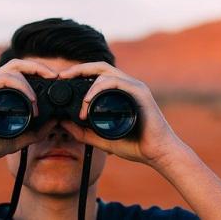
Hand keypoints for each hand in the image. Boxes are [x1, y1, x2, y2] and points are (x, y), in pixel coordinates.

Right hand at [0, 59, 57, 163]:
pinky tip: (30, 100)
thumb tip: (55, 121)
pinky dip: (21, 86)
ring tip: (37, 102)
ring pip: (13, 69)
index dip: (38, 71)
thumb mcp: (19, 138)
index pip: (20, 71)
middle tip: (55, 75)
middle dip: (38, 66)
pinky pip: (4, 79)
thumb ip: (36, 131)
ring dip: (31, 82)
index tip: (54, 80)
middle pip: (18, 63)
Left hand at [59, 62, 183, 165]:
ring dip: (88, 86)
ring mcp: (134, 87)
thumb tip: (63, 124)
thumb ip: (83, 132)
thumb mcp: (102, 139)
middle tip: (62, 76)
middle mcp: (127, 85)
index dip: (79, 73)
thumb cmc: (136, 145)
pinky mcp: (140, 92)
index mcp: (119, 92)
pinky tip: (89, 101)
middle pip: (99, 67)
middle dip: (79, 68)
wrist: (158, 153)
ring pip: (106, 73)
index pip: (97, 74)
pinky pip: (116, 82)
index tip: (62, 79)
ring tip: (80, 105)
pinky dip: (99, 89)